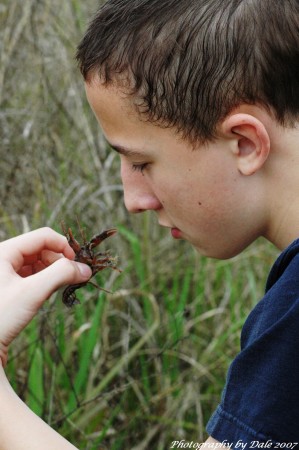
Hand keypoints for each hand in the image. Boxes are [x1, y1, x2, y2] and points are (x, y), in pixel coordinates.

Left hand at [0, 227, 91, 365]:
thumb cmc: (1, 317)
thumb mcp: (32, 292)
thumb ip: (60, 275)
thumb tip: (86, 269)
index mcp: (4, 251)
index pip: (43, 236)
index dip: (63, 246)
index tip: (78, 263)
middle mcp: (4, 257)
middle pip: (41, 248)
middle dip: (60, 260)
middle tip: (75, 276)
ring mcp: (5, 271)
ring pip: (38, 262)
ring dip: (55, 270)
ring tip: (64, 284)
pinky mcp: (9, 286)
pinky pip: (33, 275)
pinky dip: (46, 279)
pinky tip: (52, 291)